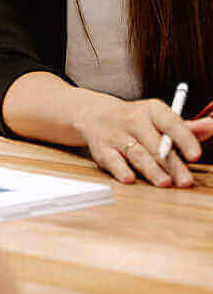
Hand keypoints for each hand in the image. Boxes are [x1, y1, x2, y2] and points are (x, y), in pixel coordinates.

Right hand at [73, 92, 209, 186]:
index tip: (195, 155)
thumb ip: (185, 128)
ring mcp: (115, 134)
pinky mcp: (101, 149)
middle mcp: (131, 120)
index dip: (183, 138)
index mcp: (150, 110)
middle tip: (185, 181)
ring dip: (151, 169)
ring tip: (164, 183)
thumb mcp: (159, 119)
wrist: (93, 115)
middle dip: (170, 163)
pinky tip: (129, 178)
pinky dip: (120, 169)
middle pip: (154, 143)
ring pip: (136, 153)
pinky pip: (111, 160)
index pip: (169, 122)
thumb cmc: (135, 121)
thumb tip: (210, 127)